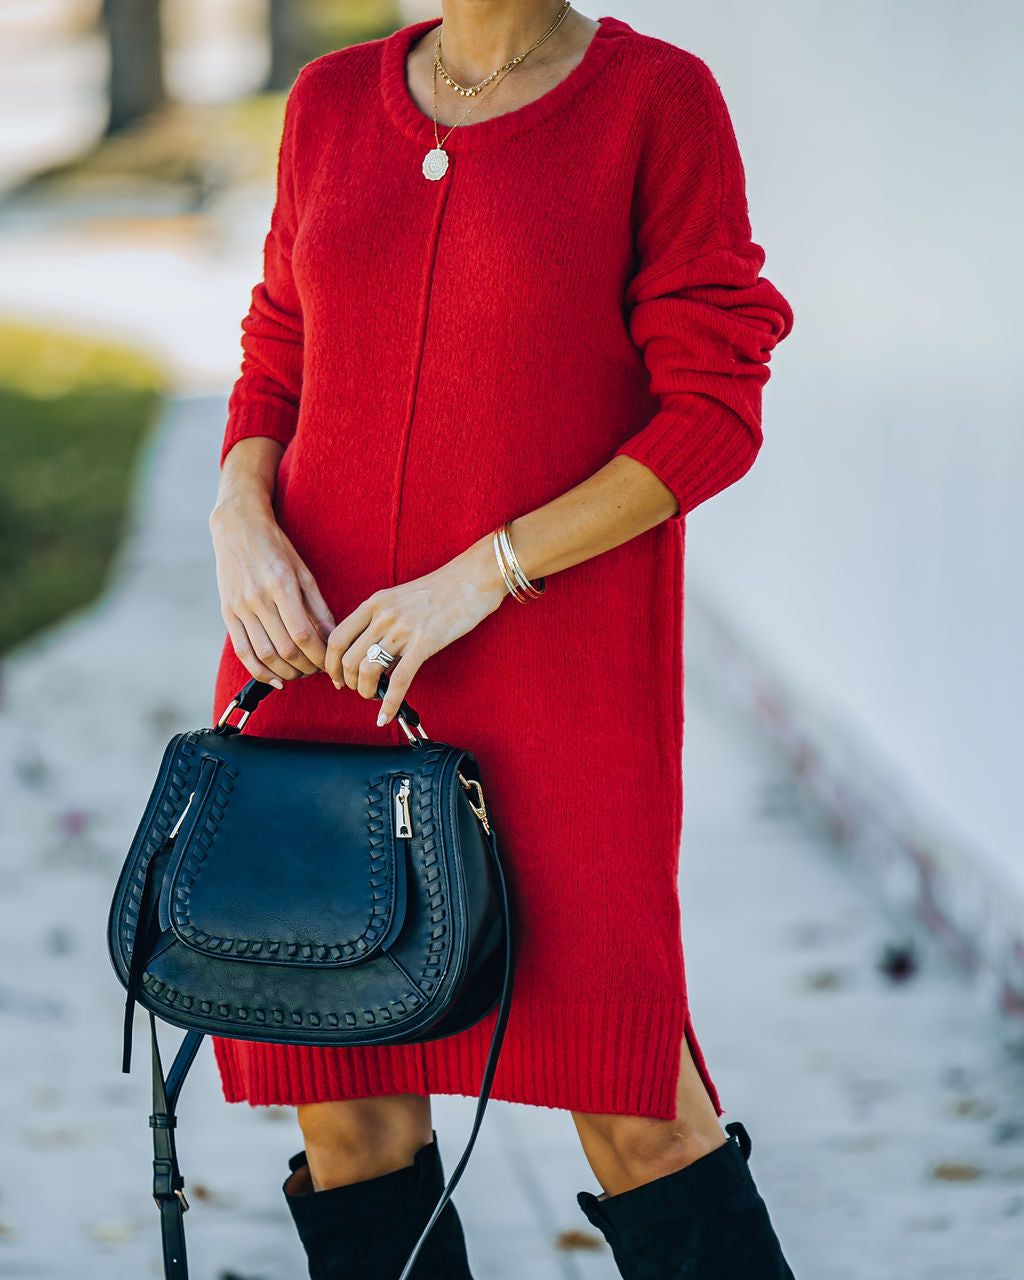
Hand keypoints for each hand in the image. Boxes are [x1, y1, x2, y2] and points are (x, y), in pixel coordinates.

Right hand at [210, 492, 336, 686]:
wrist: (237, 529)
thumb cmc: (277, 548)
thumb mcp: (304, 572)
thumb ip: (319, 607)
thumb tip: (334, 639)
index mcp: (282, 586)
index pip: (304, 635)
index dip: (320, 656)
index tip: (331, 662)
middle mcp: (258, 598)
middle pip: (286, 649)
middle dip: (307, 667)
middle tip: (320, 670)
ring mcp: (240, 607)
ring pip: (265, 655)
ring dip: (287, 672)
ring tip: (302, 673)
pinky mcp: (227, 613)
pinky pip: (243, 651)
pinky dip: (260, 671)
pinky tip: (276, 680)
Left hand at [324, 536, 506, 724]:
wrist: (472, 577)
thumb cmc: (441, 589)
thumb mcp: (400, 598)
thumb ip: (382, 620)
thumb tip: (371, 650)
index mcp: (374, 603)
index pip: (337, 639)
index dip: (331, 665)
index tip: (337, 678)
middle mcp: (383, 616)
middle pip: (349, 660)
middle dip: (350, 683)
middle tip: (360, 690)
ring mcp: (403, 629)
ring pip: (368, 671)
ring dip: (365, 692)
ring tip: (373, 698)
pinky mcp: (425, 643)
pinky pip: (399, 681)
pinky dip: (389, 704)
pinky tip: (386, 716)